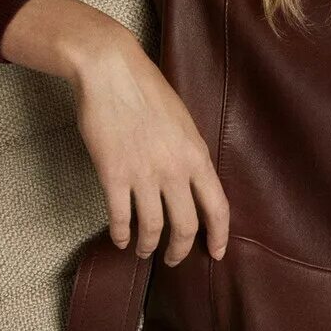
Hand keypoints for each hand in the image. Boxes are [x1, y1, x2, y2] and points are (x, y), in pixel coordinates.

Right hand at [70, 40, 229, 266]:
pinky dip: (121, 234)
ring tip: (144, 251)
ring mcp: (144, 174)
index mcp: (197, 156)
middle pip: (185, 226)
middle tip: (173, 259)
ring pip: (153, 228)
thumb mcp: (184, 123)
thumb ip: (190, 156)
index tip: (216, 253)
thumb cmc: (149, 92)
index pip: (217, 207)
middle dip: (179, 250)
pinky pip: (120, 217)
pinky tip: (121, 239)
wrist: (112, 72)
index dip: (219, 236)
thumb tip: (193, 184)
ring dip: (148, 246)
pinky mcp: (114, 175)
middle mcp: (175, 170)